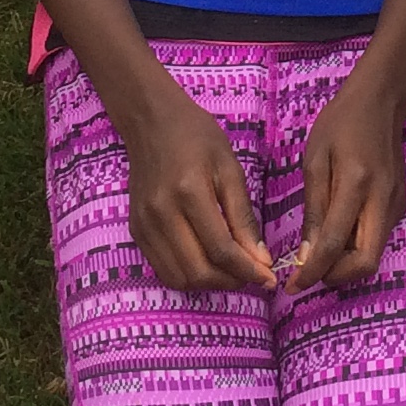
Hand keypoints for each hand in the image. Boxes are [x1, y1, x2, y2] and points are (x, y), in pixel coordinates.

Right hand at [121, 79, 276, 292]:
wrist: (151, 122)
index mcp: (189, 192)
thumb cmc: (196, 137)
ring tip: (232, 272)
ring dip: (209, 284)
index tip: (269, 278)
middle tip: (252, 276)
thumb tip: (260, 259)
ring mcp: (144, 225)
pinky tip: (207, 264)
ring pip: (178, 278)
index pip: (221, 249)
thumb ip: (243, 217)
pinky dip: (188, 276)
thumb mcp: (229, 168)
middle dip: (230, 281)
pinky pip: (163, 269)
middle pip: (198, 270)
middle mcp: (161, 213)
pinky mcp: (136, 231)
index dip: (248, 270)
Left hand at [286, 68, 405, 290]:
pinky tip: (336, 234)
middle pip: (366, 263)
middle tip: (308, 274)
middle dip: (335, 277)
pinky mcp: (400, 206)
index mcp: (357, 184)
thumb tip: (306, 255)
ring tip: (317, 253)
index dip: (312, 272)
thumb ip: (314, 209)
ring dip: (345, 265)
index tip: (291, 285)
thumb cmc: (342, 123)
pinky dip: (355, 248)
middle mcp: (383, 201)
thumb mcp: (316, 159)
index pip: (335, 244)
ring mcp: (397, 205)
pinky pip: (377, 239)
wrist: (382, 100)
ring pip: (373, 256)